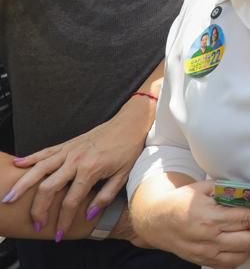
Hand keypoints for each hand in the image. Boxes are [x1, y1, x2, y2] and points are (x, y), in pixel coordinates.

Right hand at [7, 100, 150, 238]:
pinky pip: (44, 152)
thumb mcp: (123, 176)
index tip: (59, 233)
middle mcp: (75, 160)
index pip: (71, 201)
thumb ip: (105, 196)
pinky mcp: (67, 144)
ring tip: (10, 198)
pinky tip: (17, 165)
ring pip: (39, 169)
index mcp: (90, 170)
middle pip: (48, 188)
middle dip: (39, 209)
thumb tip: (88, 214)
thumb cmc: (128, 150)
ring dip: (23, 185)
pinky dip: (30, 159)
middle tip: (36, 224)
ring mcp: (69, 151)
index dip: (63, 220)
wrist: (129, 124)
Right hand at [133, 179, 249, 268]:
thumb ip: (228, 189)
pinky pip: (230, 264)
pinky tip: (237, 242)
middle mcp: (208, 237)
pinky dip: (240, 254)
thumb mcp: (204, 188)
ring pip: (241, 254)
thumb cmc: (182, 201)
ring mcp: (205, 253)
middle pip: (247, 239)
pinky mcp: (203, 262)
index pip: (246, 219)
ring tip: (246, 230)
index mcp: (209, 216)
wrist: (156, 221)